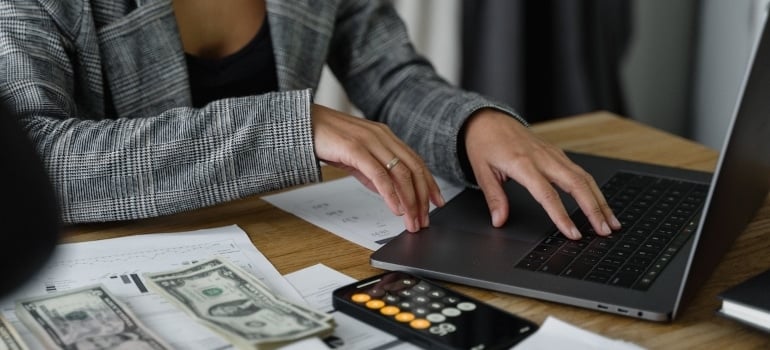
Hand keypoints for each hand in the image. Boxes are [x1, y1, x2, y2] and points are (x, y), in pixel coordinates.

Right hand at [311, 104, 444, 231]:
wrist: (301, 124)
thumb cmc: (327, 139)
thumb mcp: (357, 157)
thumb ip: (373, 172)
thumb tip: (388, 192)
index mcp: (386, 136)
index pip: (416, 161)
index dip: (429, 183)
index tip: (437, 202)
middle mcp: (383, 136)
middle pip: (413, 169)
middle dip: (423, 197)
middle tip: (425, 219)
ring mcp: (370, 142)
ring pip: (400, 173)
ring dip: (410, 200)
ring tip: (412, 220)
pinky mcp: (356, 149)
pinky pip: (379, 175)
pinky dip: (391, 194)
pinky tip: (395, 209)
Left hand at [463, 109, 620, 239]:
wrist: (489, 119)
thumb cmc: (484, 144)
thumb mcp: (481, 171)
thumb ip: (494, 198)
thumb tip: (499, 221)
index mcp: (522, 164)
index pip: (547, 194)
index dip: (561, 216)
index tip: (573, 233)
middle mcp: (543, 157)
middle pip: (576, 184)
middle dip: (594, 209)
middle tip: (604, 231)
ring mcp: (553, 154)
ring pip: (584, 178)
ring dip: (600, 200)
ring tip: (611, 222)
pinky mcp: (558, 153)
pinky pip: (580, 172)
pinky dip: (594, 189)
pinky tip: (601, 203)